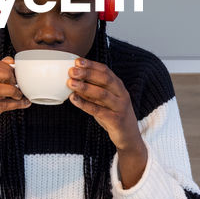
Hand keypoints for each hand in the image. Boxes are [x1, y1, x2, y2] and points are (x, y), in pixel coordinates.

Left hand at [68, 59, 147, 186]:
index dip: (91, 65)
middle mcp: (121, 94)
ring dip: (85, 87)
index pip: (106, 71)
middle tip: (71, 71)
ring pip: (102, 94)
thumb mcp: (104, 101)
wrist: (129, 138)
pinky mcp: (116, 120)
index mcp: (119, 86)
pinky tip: (73, 100)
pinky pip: (99, 111)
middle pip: (105, 79)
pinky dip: (85, 104)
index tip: (77, 61)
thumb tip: (73, 81)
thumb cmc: (114, 116)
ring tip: (70, 83)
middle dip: (88, 73)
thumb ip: (92, 92)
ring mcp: (120, 107)